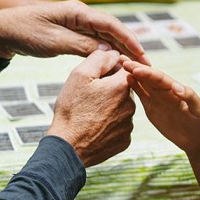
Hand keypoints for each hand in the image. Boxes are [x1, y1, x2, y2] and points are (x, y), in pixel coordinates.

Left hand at [0, 0, 147, 62]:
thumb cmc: (25, 33)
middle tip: (146, 64)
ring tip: (135, 66)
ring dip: (121, 50)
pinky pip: (96, 41)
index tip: (141, 54)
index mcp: (78, 12)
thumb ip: (81, 45)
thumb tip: (108, 51)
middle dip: (130, 46)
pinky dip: (107, 51)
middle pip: (113, 30)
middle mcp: (81, 15)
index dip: (129, 39)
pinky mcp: (73, 32)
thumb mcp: (53, 42)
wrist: (3, 31)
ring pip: (106, 36)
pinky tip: (116, 63)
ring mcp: (77, 23)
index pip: (111, 24)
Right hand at [46, 50, 135, 166]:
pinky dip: (108, 125)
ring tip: (88, 113)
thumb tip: (113, 52)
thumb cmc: (72, 110)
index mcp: (123, 86)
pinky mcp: (124, 140)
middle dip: (108, 90)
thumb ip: (100, 59)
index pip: (124, 69)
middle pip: (122, 90)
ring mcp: (129, 125)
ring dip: (109, 107)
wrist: (68, 147)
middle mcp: (131, 105)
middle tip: (88, 97)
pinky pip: (119, 127)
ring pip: (120, 108)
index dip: (108, 70)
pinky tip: (94, 127)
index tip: (94, 78)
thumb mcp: (80, 75)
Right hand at [123, 59, 199, 157]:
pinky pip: (142, 96)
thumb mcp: (199, 109)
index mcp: (176, 88)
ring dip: (133, 73)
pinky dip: (135, 87)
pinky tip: (127, 79)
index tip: (136, 68)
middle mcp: (166, 91)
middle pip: (149, 77)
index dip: (148, 73)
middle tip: (122, 59)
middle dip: (137, 68)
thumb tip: (176, 87)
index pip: (160, 78)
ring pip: (144, 83)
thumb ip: (189, 97)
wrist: (196, 139)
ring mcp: (158, 99)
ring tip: (122, 63)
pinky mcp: (152, 109)